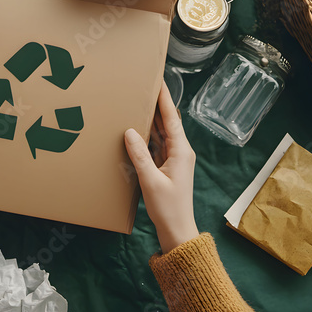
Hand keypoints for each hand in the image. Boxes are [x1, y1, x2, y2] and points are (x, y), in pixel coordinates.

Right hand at [124, 84, 198, 252]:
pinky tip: (137, 130)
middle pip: (167, 123)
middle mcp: (180, 152)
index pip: (172, 118)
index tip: (159, 81)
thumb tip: (130, 132)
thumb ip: (140, 155)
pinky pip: (157, 146)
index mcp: (181, 151)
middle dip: (157, 105)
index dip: (164, 99)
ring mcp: (174, 160)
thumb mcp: (150, 181)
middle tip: (144, 87)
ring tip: (138, 103)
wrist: (177, 231)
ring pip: (161, 134)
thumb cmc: (168, 208)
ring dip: (151, 120)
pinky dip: (147, 137)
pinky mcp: (167, 168)